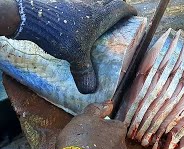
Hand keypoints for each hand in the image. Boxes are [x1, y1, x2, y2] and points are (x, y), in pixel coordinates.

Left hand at [4, 0, 136, 93]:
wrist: (33, 19)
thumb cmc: (61, 36)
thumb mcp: (76, 57)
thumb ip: (84, 72)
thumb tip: (89, 89)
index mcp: (100, 17)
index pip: (120, 8)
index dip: (129, 11)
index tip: (134, 15)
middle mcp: (91, 7)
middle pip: (110, 2)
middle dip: (117, 8)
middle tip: (118, 19)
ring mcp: (78, 3)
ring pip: (95, 2)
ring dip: (100, 9)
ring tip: (100, 22)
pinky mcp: (66, 4)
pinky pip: (81, 5)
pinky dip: (86, 11)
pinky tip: (80, 22)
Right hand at [49, 103, 127, 148]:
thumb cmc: (81, 141)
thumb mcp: (86, 117)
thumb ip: (97, 109)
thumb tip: (108, 103)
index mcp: (119, 130)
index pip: (112, 122)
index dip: (99, 123)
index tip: (87, 125)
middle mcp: (121, 146)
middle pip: (107, 138)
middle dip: (93, 138)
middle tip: (77, 138)